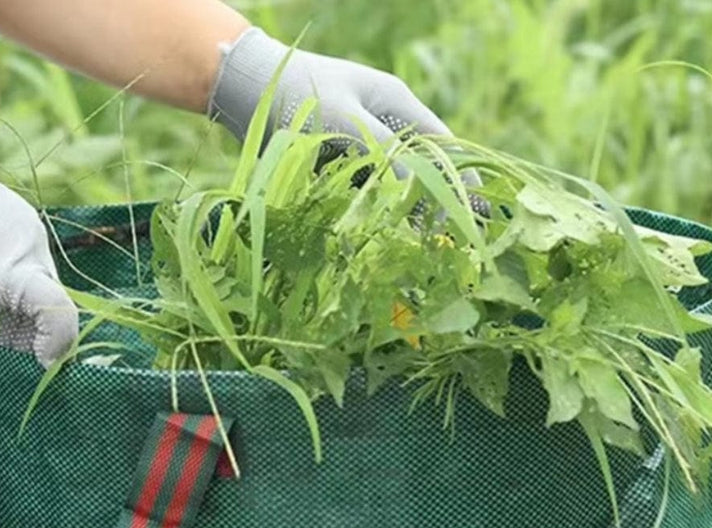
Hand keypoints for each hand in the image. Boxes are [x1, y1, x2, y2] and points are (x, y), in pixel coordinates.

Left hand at [0, 139, 77, 366]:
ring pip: (42, 281)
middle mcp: (31, 252)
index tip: (40, 361)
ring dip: (25, 305)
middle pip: (50, 305)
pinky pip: (32, 257)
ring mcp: (31, 231)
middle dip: (33, 332)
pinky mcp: (25, 217)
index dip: (57, 344)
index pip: (60, 316)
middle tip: (6, 346)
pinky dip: (19, 277)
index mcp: (11, 276)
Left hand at [208, 28, 484, 212]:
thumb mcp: (345, 120)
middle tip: (446, 237)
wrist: (247, 88)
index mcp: (394, 103)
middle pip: (420, 167)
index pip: (442, 143)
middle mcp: (382, 123)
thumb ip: (383, 152)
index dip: (460, 176)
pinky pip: (362, 190)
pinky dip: (371, 211)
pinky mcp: (335, 163)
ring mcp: (359, 144)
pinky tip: (377, 234)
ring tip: (417, 245)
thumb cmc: (298, 93)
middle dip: (433, 201)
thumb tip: (417, 188)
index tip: (474, 209)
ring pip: (392, 183)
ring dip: (401, 211)